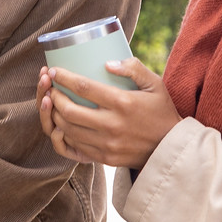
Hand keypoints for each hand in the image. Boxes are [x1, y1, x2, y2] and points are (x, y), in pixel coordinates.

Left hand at [38, 58, 181, 169]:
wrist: (170, 149)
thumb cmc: (161, 112)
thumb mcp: (155, 84)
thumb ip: (134, 68)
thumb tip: (107, 63)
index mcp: (123, 103)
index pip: (83, 87)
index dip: (63, 77)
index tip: (54, 70)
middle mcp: (112, 125)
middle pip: (70, 111)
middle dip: (54, 97)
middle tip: (51, 88)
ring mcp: (107, 144)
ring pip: (68, 130)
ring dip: (56, 115)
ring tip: (53, 104)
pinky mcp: (105, 158)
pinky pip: (76, 146)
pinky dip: (65, 133)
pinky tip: (63, 123)